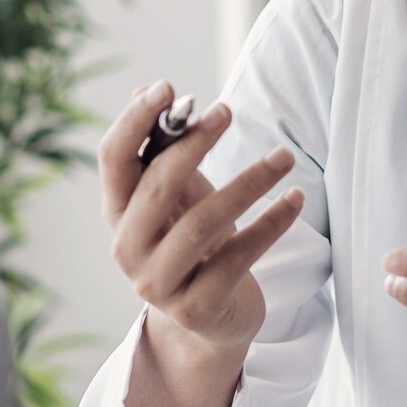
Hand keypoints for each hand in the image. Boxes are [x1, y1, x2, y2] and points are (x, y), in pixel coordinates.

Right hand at [97, 79, 303, 356]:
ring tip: (284, 157)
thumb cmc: (194, 243)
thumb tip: (147, 90)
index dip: (134, 121)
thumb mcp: (180, 195)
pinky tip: (295, 199)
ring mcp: (159, 284)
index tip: (167, 87)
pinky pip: (238, 258)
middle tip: (226, 111)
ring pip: (202, 223)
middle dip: (193, 145)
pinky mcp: (197, 308)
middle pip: (156, 187)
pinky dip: (270, 225)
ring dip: (248, 183)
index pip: (112, 160)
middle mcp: (127, 249)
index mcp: (117, 213)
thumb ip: (163, 149)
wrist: (211, 319)